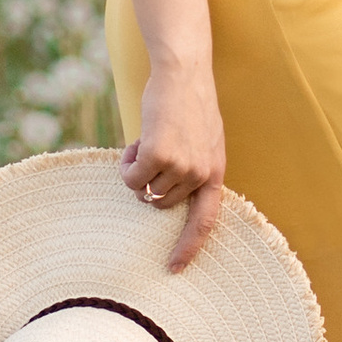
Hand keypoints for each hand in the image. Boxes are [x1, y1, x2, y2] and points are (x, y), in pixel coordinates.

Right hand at [120, 63, 228, 270]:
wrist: (183, 73)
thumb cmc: (187, 104)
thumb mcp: (203, 140)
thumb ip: (193, 168)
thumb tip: (163, 196)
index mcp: (215, 172)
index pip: (206, 222)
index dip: (189, 247)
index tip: (174, 268)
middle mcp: (201, 174)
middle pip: (162, 204)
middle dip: (149, 185)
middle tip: (150, 153)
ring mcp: (181, 166)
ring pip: (144, 191)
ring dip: (136, 172)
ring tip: (146, 142)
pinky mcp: (159, 155)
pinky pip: (131, 178)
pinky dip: (126, 164)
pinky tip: (135, 141)